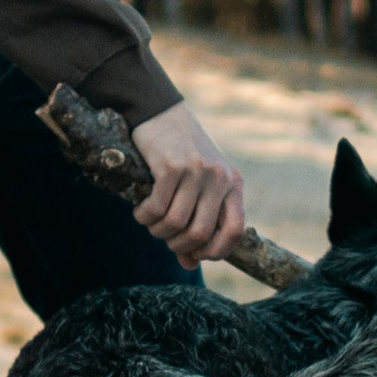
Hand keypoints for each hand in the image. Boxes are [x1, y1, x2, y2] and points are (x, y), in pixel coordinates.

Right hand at [131, 100, 247, 268]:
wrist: (160, 111)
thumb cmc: (181, 153)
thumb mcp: (198, 185)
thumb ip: (198, 222)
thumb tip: (191, 265)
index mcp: (232, 183)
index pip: (235, 231)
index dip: (215, 251)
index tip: (196, 253)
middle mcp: (219, 177)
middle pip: (200, 234)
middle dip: (178, 244)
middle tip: (165, 237)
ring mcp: (196, 171)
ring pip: (176, 224)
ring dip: (158, 232)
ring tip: (150, 223)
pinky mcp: (171, 166)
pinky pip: (156, 208)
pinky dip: (145, 217)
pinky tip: (140, 211)